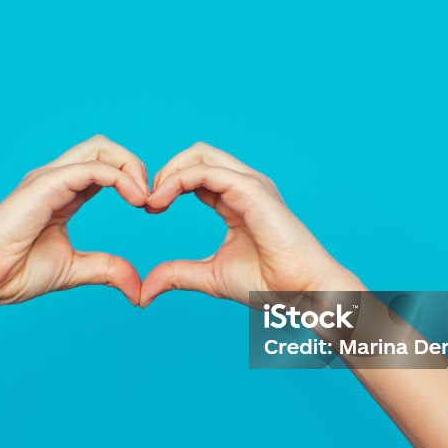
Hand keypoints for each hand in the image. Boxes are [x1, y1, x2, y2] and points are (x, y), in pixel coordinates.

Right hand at [0, 135, 148, 305]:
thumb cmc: (13, 272)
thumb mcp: (73, 269)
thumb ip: (106, 270)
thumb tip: (137, 287)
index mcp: (64, 193)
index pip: (106, 168)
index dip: (134, 181)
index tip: (152, 209)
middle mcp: (56, 179)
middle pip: (105, 148)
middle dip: (136, 166)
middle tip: (152, 201)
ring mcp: (49, 178)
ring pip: (100, 148)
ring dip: (132, 167)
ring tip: (145, 198)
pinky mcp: (45, 186)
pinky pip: (90, 168)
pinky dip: (119, 179)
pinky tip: (135, 200)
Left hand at [139, 142, 361, 305]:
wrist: (303, 293)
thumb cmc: (269, 285)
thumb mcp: (210, 277)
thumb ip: (178, 275)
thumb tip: (144, 291)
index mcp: (236, 199)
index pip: (195, 173)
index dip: (167, 184)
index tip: (148, 209)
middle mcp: (244, 185)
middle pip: (196, 154)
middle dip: (165, 171)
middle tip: (146, 201)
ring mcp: (250, 185)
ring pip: (200, 154)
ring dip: (168, 172)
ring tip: (152, 201)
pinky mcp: (253, 191)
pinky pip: (207, 172)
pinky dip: (179, 180)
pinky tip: (161, 201)